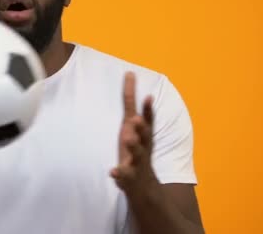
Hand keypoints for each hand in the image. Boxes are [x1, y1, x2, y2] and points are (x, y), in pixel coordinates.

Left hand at [110, 72, 157, 193]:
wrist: (144, 187)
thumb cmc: (135, 150)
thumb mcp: (135, 128)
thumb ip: (131, 104)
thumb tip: (129, 75)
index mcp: (143, 135)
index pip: (147, 120)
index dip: (148, 109)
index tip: (148, 96)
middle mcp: (143, 147)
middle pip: (144, 136)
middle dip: (141, 128)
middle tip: (136, 119)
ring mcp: (137, 162)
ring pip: (137, 154)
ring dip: (133, 146)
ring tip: (128, 139)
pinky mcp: (129, 176)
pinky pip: (124, 175)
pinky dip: (119, 173)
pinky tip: (113, 171)